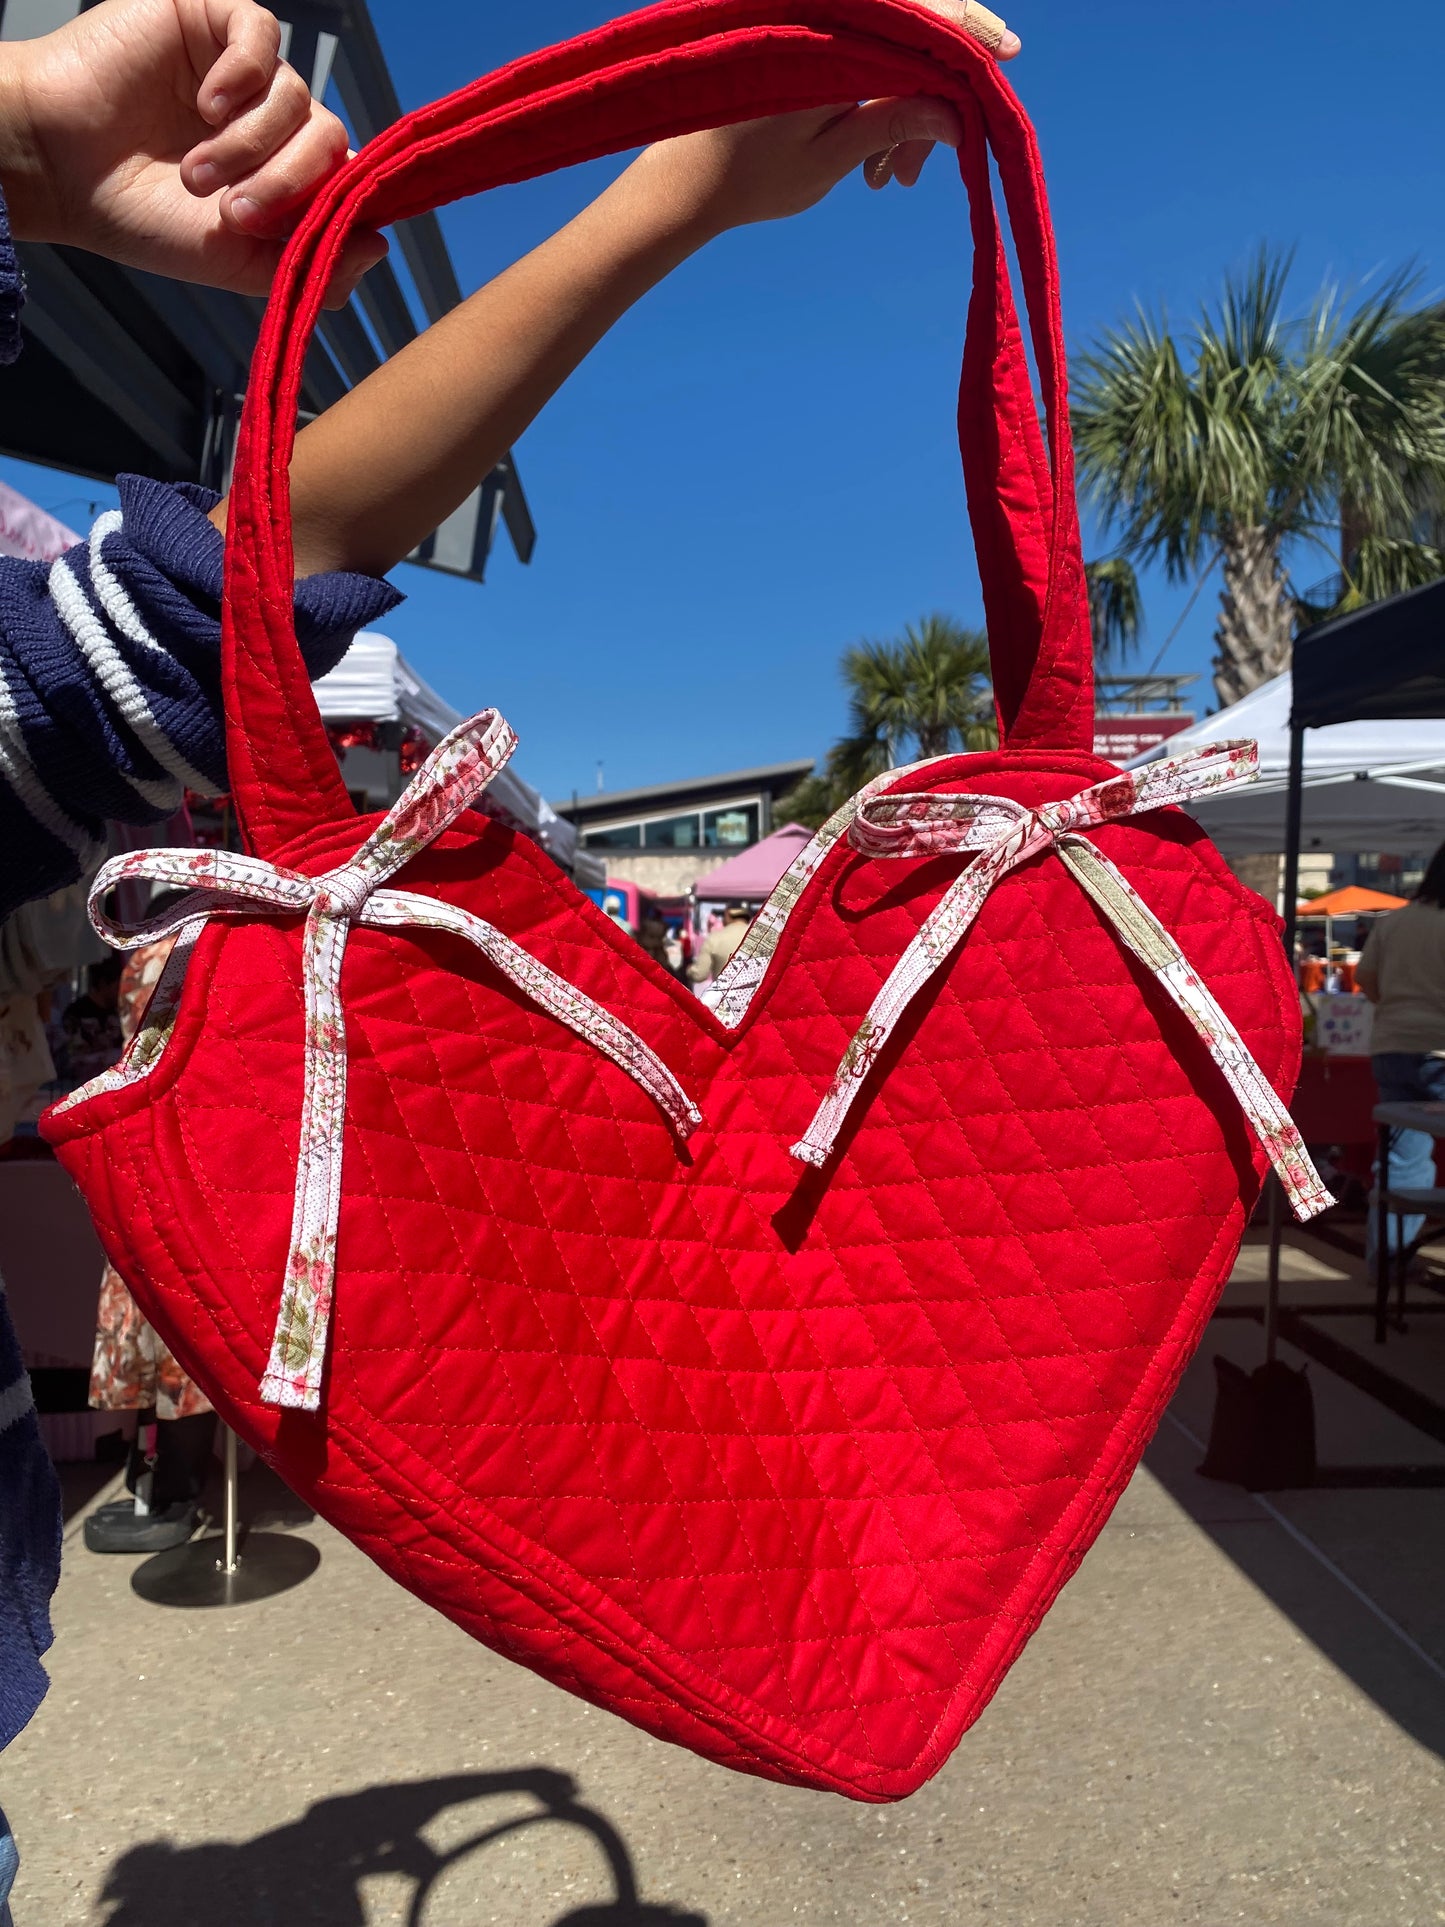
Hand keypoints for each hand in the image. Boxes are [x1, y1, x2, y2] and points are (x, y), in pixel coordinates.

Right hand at [0, 0, 383, 305]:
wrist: (60, 170)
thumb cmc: (139, 216)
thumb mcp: (235, 262)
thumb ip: (313, 262)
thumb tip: (381, 245)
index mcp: (281, 173)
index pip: (343, 176)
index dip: (330, 201)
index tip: (286, 229)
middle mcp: (269, 121)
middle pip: (330, 138)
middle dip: (289, 181)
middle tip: (233, 211)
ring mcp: (242, 71)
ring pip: (297, 97)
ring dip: (250, 144)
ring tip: (195, 172)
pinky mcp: (209, 21)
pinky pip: (262, 35)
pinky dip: (244, 75)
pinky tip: (206, 104)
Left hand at [628, 0, 1017, 236]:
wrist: (681, 183)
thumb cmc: (749, 176)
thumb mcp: (831, 156)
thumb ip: (893, 121)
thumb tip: (957, 110)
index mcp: (829, 35)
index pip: (919, 17)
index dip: (968, 32)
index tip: (1006, 55)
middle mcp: (821, 21)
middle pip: (907, 38)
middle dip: (927, 100)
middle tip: (913, 174)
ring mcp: (810, 33)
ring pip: (885, 55)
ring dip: (900, 111)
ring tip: (888, 178)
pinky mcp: (801, 51)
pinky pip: (859, 63)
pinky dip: (873, 105)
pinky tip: (868, 160)